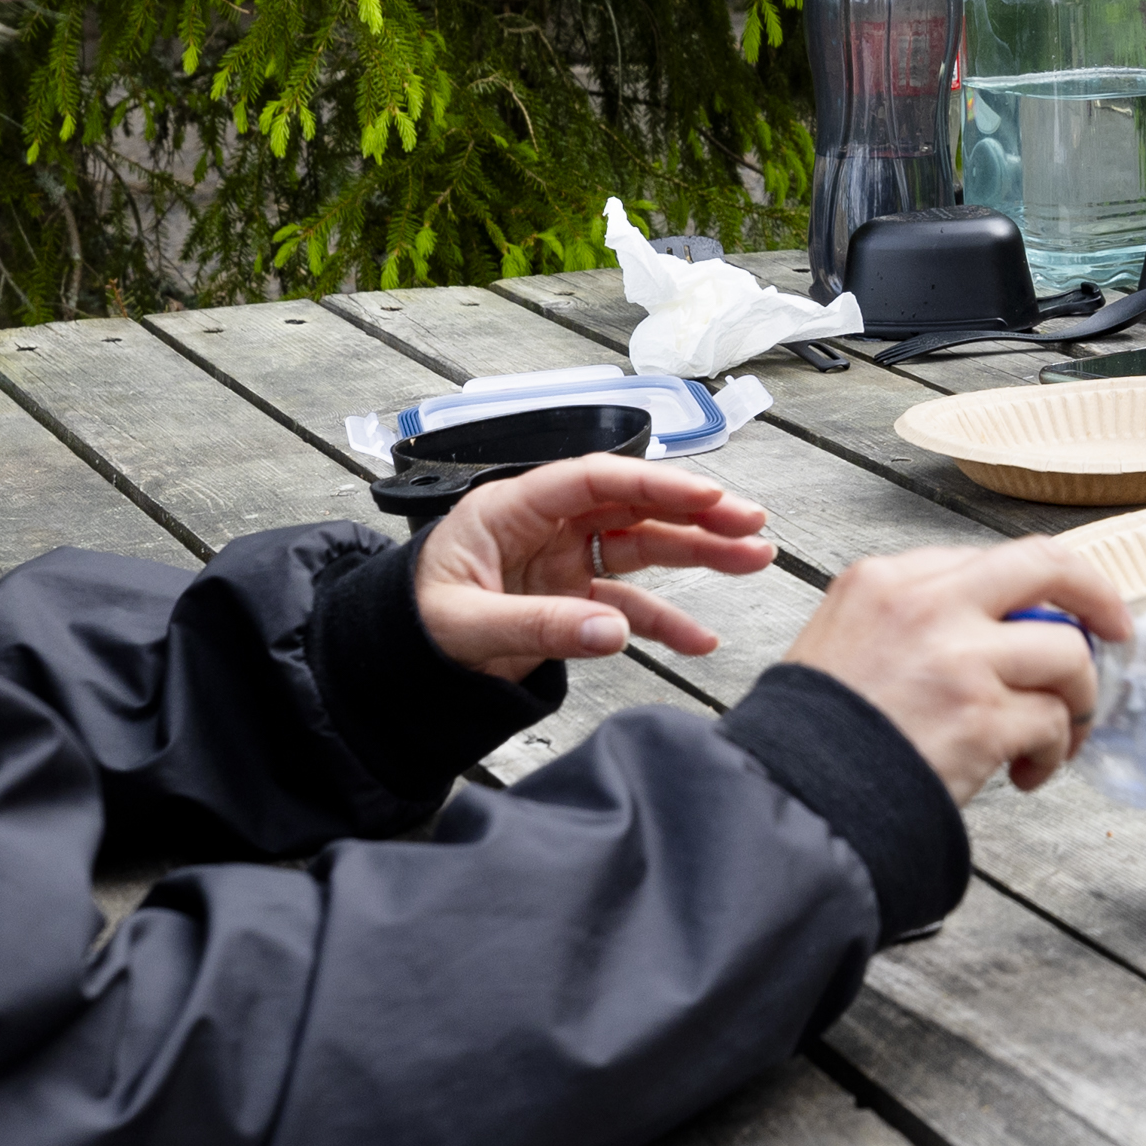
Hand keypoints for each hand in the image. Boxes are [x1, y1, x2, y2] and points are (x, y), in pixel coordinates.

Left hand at [414, 455, 781, 681]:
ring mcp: (564, 562)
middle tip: (750, 523)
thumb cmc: (412, 625)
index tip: (708, 496)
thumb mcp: (466, 626)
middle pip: (633, 508)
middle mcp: (547, 527)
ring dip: (699, 555)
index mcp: (512, 509)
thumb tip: (614, 634)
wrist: (393, 665)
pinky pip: (629, 606)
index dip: (654, 483)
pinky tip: (700, 637)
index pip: (593, 480)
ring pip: (644, 548)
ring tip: (752, 560)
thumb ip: (541, 626)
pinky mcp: (572, 600)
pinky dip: (667, 622)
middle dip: (695, 514)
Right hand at [782, 538, 1137, 804]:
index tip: (1061, 615)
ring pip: (1067, 652)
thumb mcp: (844, 638)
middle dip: (1098, 596)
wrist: (789, 796)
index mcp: (890, 578)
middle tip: (1116, 633)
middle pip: (1048, 567)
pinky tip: (1028, 773)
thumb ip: (915, 617)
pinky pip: (1055, 721)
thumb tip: (999, 627)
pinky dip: (1055, 751)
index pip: (996, 560)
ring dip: (1079, 699)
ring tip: (1058, 736)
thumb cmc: (815, 734)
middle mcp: (928, 603)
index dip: (1042, 590)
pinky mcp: (982, 716)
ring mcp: (959, 657)